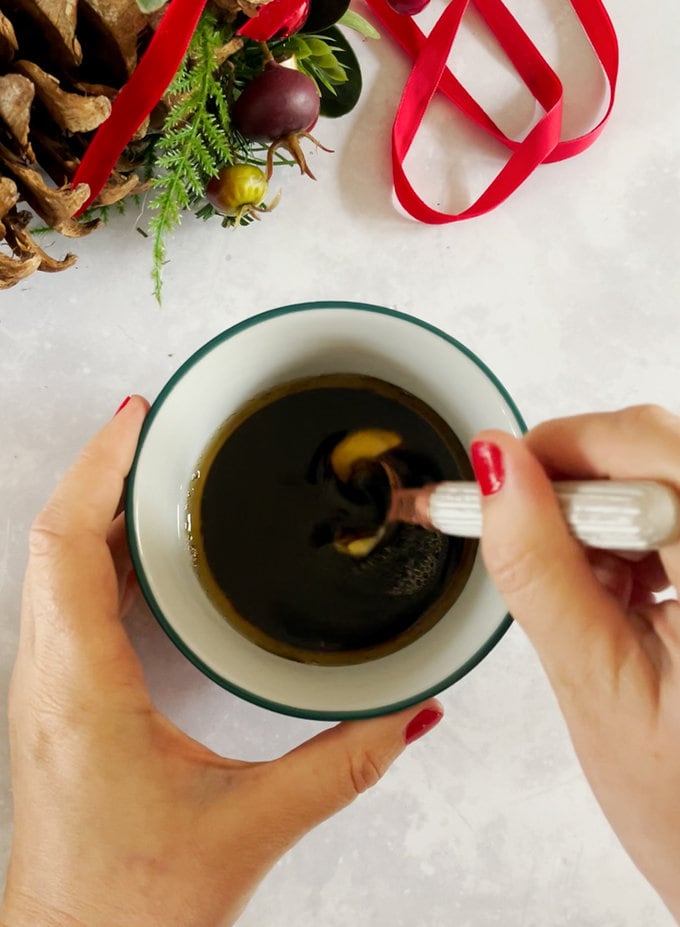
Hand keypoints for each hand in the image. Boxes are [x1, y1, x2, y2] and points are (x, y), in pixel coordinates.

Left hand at [1, 395, 442, 926]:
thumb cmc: (127, 910)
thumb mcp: (250, 827)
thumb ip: (344, 765)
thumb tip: (411, 714)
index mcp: (81, 685)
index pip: (67, 539)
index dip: (101, 464)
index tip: (142, 416)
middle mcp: (50, 674)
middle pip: (58, 535)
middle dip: (106, 468)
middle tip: (165, 427)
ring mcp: (50, 686)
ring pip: (59, 564)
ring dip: (103, 508)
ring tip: (161, 471)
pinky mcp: (64, 700)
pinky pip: (72, 598)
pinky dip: (106, 554)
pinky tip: (153, 554)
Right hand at [471, 405, 679, 919]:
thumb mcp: (592, 684)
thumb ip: (539, 566)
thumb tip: (495, 469)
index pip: (638, 444)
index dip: (554, 454)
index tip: (492, 487)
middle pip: (651, 449)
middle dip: (575, 487)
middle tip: (535, 552)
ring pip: (659, 475)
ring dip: (602, 516)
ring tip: (589, 595)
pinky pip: (672, 510)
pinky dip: (631, 537)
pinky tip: (622, 594)